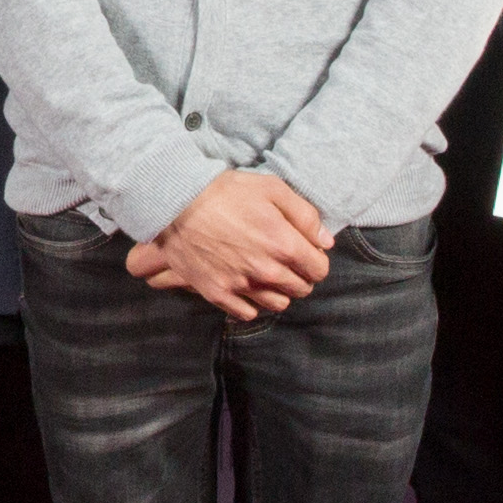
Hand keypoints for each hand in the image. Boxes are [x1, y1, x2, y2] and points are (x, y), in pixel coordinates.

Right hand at [131, 169, 327, 317]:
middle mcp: (266, 271)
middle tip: (286, 261)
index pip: (319, 270)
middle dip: (300, 276)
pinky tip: (247, 286)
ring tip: (268, 275)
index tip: (305, 251)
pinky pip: (247, 313)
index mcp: (284, 245)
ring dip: (279, 292)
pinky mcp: (218, 293)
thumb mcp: (272, 188)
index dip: (316, 260)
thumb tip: (325, 241)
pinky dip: (251, 304)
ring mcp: (241, 285)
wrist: (177, 203)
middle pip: (301, 289)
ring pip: (277, 304)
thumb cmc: (226, 191)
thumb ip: (305, 215)